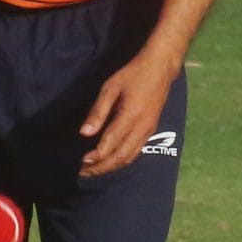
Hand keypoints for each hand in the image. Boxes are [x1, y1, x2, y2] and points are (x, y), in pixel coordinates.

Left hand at [79, 46, 178, 177]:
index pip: (110, 144)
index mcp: (130, 116)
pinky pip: (136, 151)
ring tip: (94, 170)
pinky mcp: (151, 130)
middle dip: (102, 168)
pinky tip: (111, 160)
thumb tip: (84, 133)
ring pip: (130, 157)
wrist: (161, 69)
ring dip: (111, 167)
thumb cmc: (132, 75)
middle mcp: (142, 128)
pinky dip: (122, 160)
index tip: (81, 161)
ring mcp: (148, 130)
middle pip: (120, 157)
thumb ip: (98, 112)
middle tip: (84, 173)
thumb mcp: (110, 88)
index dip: (95, 156)